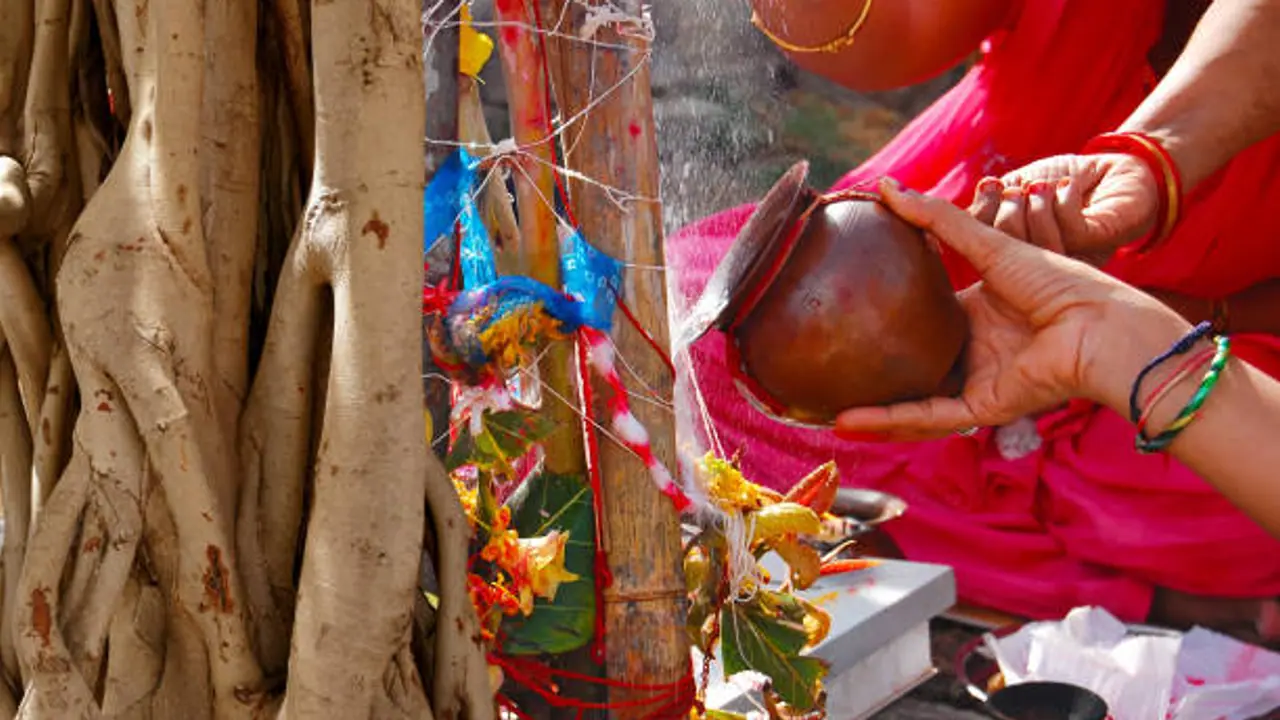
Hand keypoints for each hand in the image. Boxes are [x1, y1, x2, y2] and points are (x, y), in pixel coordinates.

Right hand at [834, 178, 1189, 439]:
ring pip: (916, 397)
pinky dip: (889, 419)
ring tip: (827, 410)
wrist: (1101, 325)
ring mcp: (979, 379)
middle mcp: (978, 348)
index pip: (929, 315)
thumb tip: (885, 186)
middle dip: (880, 368)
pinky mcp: (983, 406)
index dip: (894, 312)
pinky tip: (849, 419)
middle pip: (919, 360)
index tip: (854, 303)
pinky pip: (928, 415)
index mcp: (982, 310)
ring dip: (874, 407)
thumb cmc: (1058, 281)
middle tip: (833, 365)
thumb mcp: (987, 244)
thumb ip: (936, 219)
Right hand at [972, 153, 1159, 264]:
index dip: (981, 215)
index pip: (975, 250)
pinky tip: (1070, 189)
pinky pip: (1068, 229)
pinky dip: (1065, 199)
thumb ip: (970, 210)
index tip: (991, 185)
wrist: (1115, 173)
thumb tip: (916, 203)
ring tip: (1049, 188)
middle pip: (998, 251)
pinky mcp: (1092, 253)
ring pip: (1033, 242)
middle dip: (1008, 208)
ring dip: (1039, 204)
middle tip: (1020, 188)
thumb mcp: (1011, 190)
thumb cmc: (1061, 184)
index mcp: (1005, 262)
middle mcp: (1032, 274)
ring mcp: (1064, 267)